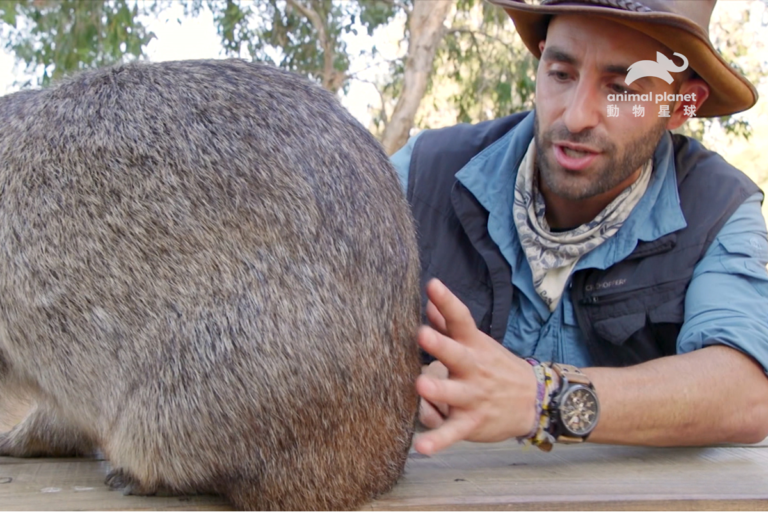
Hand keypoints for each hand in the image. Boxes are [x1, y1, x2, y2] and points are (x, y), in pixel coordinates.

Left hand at [414, 279, 538, 454]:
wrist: (536, 400)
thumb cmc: (496, 366)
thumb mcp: (477, 342)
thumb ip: (449, 322)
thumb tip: (430, 296)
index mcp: (474, 347)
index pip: (461, 320)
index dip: (448, 302)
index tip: (433, 285)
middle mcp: (474, 370)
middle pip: (457, 355)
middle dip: (440, 345)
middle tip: (421, 334)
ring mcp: (474, 397)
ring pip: (455, 394)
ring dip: (439, 391)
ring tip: (420, 387)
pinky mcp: (472, 424)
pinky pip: (454, 433)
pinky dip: (438, 441)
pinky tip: (421, 448)